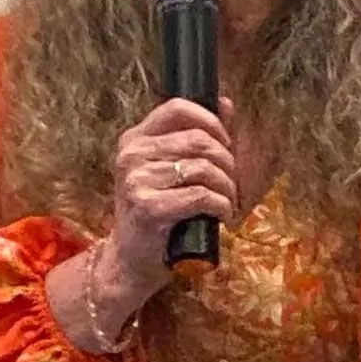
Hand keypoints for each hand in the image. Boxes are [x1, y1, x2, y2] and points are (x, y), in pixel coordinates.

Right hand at [110, 97, 238, 290]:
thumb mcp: (171, 168)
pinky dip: (221, 206)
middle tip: (229, 182)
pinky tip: (221, 214)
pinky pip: (202, 196)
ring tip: (226, 201)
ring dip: (227, 187)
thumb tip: (225, 103)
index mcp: (135, 139)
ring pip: (204, 169)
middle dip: (226, 161)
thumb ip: (197, 134)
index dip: (211, 121)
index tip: (225, 143)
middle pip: (199, 140)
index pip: (177, 108)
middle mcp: (131, 155)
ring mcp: (136, 180)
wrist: (133, 258)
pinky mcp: (148, 207)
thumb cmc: (157, 211)